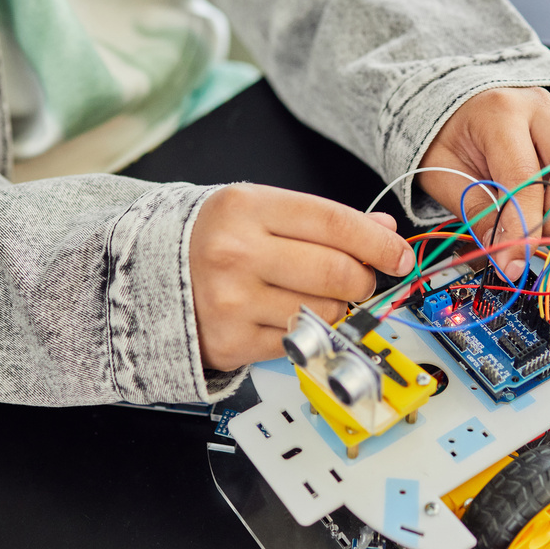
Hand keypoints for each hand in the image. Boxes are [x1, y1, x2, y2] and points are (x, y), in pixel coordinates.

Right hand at [190, 184, 415, 370]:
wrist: (150, 275)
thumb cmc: (212, 239)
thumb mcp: (259, 211)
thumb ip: (322, 219)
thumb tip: (383, 232)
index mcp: (245, 207)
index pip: (334, 222)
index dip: (377, 242)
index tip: (399, 255)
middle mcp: (236, 252)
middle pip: (336, 271)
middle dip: (362, 279)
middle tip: (359, 279)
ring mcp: (232, 300)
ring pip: (325, 311)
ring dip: (337, 309)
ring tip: (314, 296)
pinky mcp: (231, 341)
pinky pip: (298, 340)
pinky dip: (305, 330)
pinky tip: (286, 314)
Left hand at [417, 88, 549, 278]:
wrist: (451, 108)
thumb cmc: (443, 136)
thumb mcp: (442, 173)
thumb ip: (475, 212)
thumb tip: (506, 256)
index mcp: (499, 112)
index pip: (526, 176)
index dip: (524, 226)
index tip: (514, 261)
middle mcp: (538, 109)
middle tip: (531, 243)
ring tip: (534, 227)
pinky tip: (542, 211)